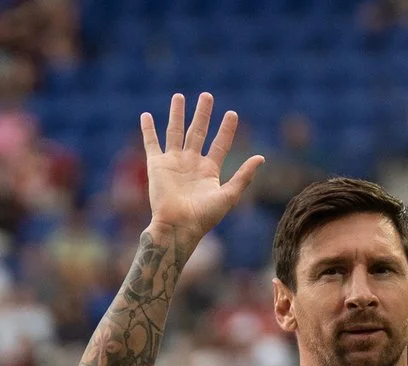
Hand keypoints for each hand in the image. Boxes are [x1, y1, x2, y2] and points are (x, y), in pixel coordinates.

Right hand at [141, 93, 264, 247]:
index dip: (226, 129)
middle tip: (207, 96)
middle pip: (198, 131)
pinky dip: (148, 130)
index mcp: (209, 171)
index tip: (232, 114)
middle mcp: (191, 163)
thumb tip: (261, 157)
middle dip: (203, 114)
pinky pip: (151, 143)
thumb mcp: (229, 195)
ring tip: (178, 96)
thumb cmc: (204, 217)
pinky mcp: (156, 166)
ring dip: (177, 114)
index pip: (220, 144)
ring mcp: (173, 163)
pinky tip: (145, 115)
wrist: (178, 226)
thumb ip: (244, 176)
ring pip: (175, 131)